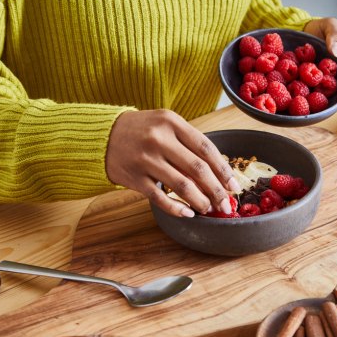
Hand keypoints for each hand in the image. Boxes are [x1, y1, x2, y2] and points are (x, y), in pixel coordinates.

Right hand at [105, 110, 239, 217]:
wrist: (102, 135)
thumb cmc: (142, 130)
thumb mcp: (165, 125)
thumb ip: (189, 143)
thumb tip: (217, 172)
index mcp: (172, 123)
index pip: (206, 148)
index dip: (224, 170)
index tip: (234, 185)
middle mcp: (159, 139)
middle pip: (198, 169)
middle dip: (217, 190)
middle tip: (226, 204)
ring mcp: (146, 159)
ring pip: (182, 185)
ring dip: (200, 201)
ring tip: (209, 209)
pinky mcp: (134, 177)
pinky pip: (160, 197)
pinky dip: (176, 208)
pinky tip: (188, 213)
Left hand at [303, 17, 336, 101]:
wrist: (302, 28)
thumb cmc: (321, 26)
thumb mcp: (331, 25)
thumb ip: (336, 36)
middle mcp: (335, 71)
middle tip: (335, 108)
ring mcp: (321, 76)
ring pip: (326, 92)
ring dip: (324, 100)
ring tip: (319, 108)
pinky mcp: (308, 79)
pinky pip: (309, 88)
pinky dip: (307, 95)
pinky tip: (302, 101)